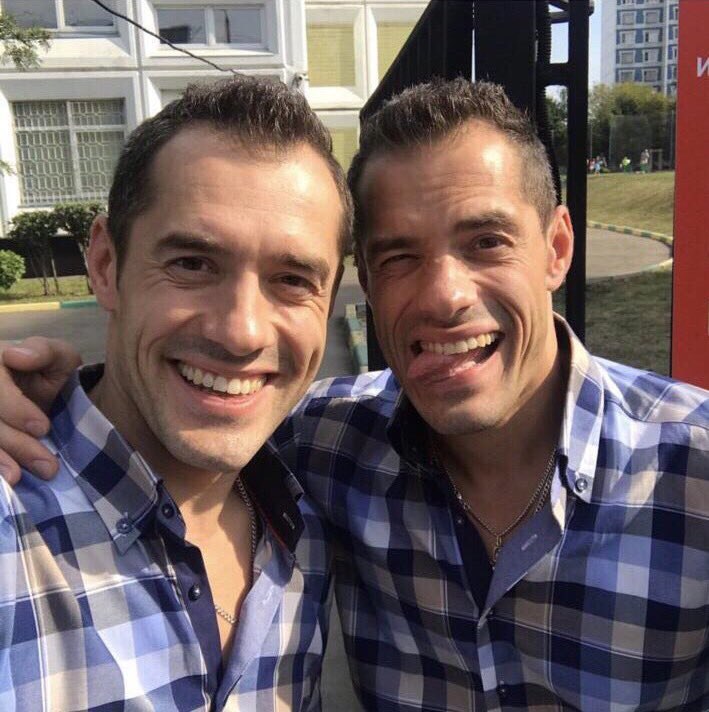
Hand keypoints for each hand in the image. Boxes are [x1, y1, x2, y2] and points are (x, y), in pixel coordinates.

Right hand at [0, 337, 80, 484]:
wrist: (48, 395)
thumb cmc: (53, 372)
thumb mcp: (58, 356)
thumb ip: (42, 351)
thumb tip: (15, 355)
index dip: (15, 408)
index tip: (42, 428)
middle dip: (15, 443)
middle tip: (47, 466)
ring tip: (18, 479)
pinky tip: (6, 481)